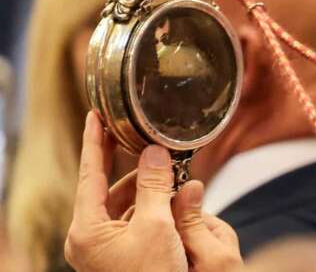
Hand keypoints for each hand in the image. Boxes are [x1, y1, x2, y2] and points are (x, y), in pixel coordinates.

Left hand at [65, 112, 242, 271]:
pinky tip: (174, 197)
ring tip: (171, 172)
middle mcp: (91, 238)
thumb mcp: (157, 226)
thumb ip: (154, 185)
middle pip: (108, 187)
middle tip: (146, 140)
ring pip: (126, 203)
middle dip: (133, 166)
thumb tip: (155, 151)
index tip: (95, 114)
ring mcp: (106, 248)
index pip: (88, 174)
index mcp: (87, 230)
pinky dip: (153, 205)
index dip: (93, 141)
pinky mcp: (124, 254)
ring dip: (149, 187)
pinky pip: (136, 219)